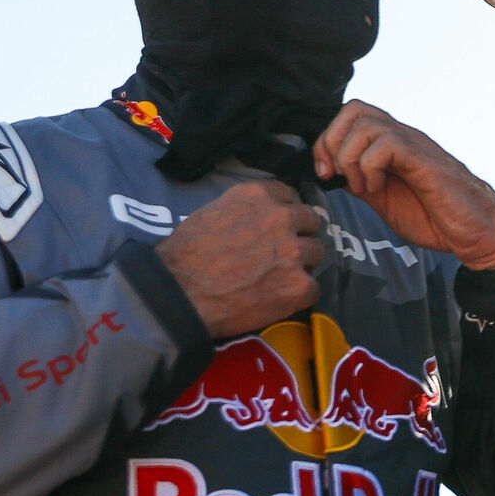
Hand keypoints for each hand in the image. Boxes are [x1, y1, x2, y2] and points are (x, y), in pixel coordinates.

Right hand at [156, 179, 324, 337]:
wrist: (178, 293)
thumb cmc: (185, 255)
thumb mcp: (214, 212)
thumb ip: (245, 210)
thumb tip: (260, 218)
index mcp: (259, 196)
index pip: (290, 195)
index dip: (285, 213)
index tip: (277, 226)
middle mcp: (283, 217)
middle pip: (311, 222)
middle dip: (299, 236)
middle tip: (281, 254)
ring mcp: (294, 251)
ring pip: (316, 253)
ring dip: (302, 264)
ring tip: (278, 278)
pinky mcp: (299, 285)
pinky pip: (313, 288)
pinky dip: (299, 295)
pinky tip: (278, 300)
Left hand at [314, 102, 494, 270]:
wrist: (476, 232)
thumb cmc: (437, 217)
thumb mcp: (383, 199)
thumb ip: (359, 182)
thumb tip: (330, 173)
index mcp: (392, 145)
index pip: (351, 116)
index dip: (327, 140)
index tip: (325, 173)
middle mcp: (403, 138)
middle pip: (355, 109)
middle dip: (332, 143)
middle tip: (335, 175)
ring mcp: (415, 146)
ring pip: (367, 124)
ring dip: (351, 157)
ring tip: (361, 185)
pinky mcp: (425, 161)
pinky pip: (387, 144)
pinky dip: (369, 166)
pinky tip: (377, 187)